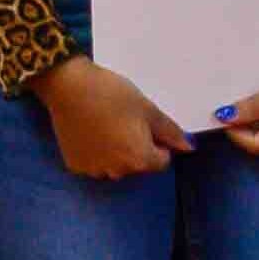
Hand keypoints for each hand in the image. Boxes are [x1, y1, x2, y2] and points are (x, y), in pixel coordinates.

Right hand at [31, 54, 190, 179]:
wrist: (70, 87)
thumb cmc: (114, 95)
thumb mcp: (148, 109)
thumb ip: (170, 132)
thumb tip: (188, 148)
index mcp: (139, 160)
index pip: (161, 161)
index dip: (158, 143)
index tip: (145, 124)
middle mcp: (117, 172)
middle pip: (138, 165)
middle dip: (137, 148)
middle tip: (124, 122)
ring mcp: (94, 170)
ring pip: (115, 166)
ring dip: (116, 152)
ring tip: (106, 125)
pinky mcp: (75, 165)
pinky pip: (94, 163)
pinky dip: (96, 152)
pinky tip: (90, 131)